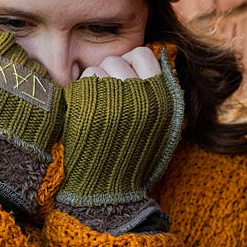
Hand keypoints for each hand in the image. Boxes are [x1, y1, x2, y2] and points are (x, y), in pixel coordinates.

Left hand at [55, 48, 183, 234]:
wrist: (109, 191)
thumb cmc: (135, 158)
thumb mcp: (163, 128)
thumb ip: (164, 93)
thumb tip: (161, 56)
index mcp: (161, 99)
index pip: (143, 55)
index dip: (132, 62)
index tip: (126, 78)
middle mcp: (139, 97)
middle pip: (117, 61)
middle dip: (110, 73)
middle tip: (108, 95)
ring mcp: (113, 102)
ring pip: (98, 69)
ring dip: (94, 82)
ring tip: (97, 106)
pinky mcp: (89, 109)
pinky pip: (82, 82)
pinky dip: (81, 92)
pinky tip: (85, 110)